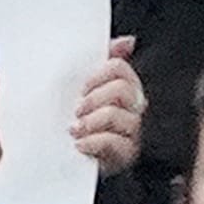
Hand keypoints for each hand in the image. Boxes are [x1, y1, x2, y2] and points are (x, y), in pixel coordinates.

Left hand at [72, 37, 144, 175]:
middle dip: (94, 98)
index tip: (81, 88)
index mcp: (124, 87)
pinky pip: (113, 142)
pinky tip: (80, 144)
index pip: (119, 68)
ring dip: (91, 121)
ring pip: (117, 115)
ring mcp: (132, 131)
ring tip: (75, 129)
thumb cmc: (79, 121)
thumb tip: (127, 41)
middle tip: (77, 110)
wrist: (70, 162)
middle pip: (122, 89)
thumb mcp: (82, 89)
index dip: (98, 75)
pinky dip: (92, 142)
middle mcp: (133, 107)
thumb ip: (99, 61)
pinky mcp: (126, 154)